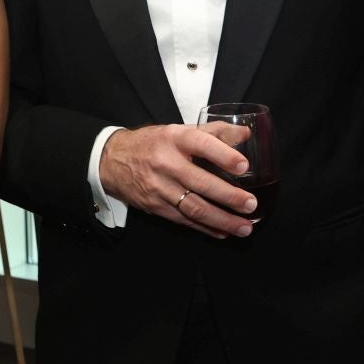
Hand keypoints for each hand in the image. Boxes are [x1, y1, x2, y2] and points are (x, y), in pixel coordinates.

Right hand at [100, 122, 256, 237]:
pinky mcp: (156, 207)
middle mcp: (166, 163)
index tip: (244, 166)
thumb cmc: (152, 144)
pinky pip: (184, 221)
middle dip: (229, 197)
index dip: (223, 155)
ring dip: (222, 220)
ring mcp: (160, 188)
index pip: (201, 144)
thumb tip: (244, 134)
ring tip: (244, 227)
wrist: (112, 161)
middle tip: (251, 204)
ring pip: (194, 208)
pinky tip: (224, 232)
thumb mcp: (178, 131)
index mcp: (174, 139)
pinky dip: (206, 228)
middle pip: (200, 183)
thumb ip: (213, 132)